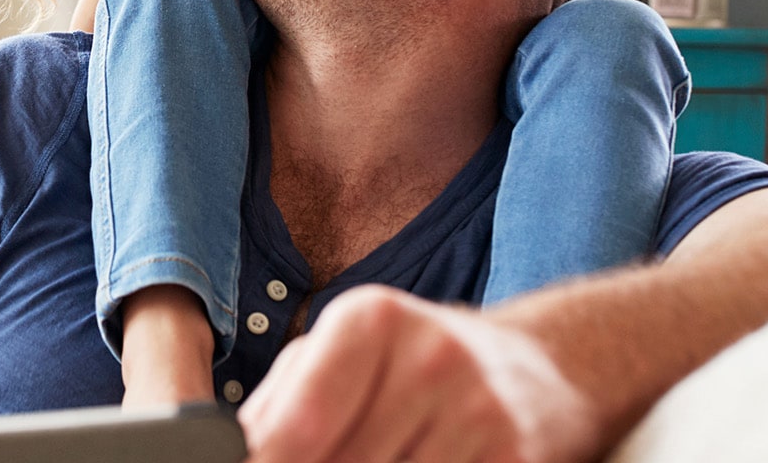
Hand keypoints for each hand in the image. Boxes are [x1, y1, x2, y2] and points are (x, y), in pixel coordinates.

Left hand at [237, 286, 603, 462]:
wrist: (539, 368)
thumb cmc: (410, 365)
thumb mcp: (339, 358)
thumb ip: (277, 407)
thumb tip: (229, 455)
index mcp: (371, 319)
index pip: (298, 428)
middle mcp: (431, 356)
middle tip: (319, 462)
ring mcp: (482, 410)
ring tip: (372, 458)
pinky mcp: (519, 455)